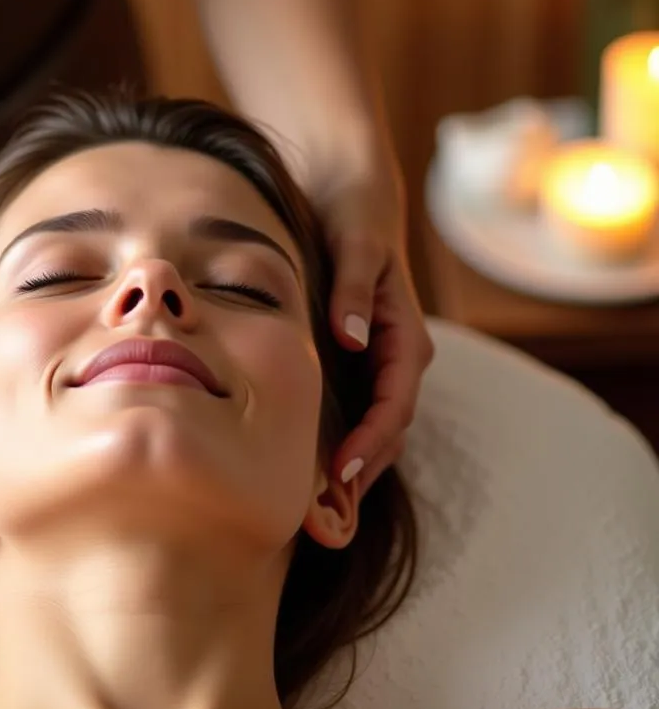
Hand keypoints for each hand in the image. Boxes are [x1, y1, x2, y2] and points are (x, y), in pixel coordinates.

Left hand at [305, 163, 434, 495]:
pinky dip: (335, 440)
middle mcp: (397, 357)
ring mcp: (376, 363)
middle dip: (360, 473)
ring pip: (371, 428)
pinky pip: (351, 410)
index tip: (342, 474)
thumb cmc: (354, 218)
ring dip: (349, 467)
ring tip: (312, 507)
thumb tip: (353, 339)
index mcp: (405, 337)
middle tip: (323, 515)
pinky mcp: (355, 361)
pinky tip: (302, 463)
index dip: (372, 443)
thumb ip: (354, 290)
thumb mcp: (356, 245)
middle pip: (387, 430)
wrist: (350, 194)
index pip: (396, 405)